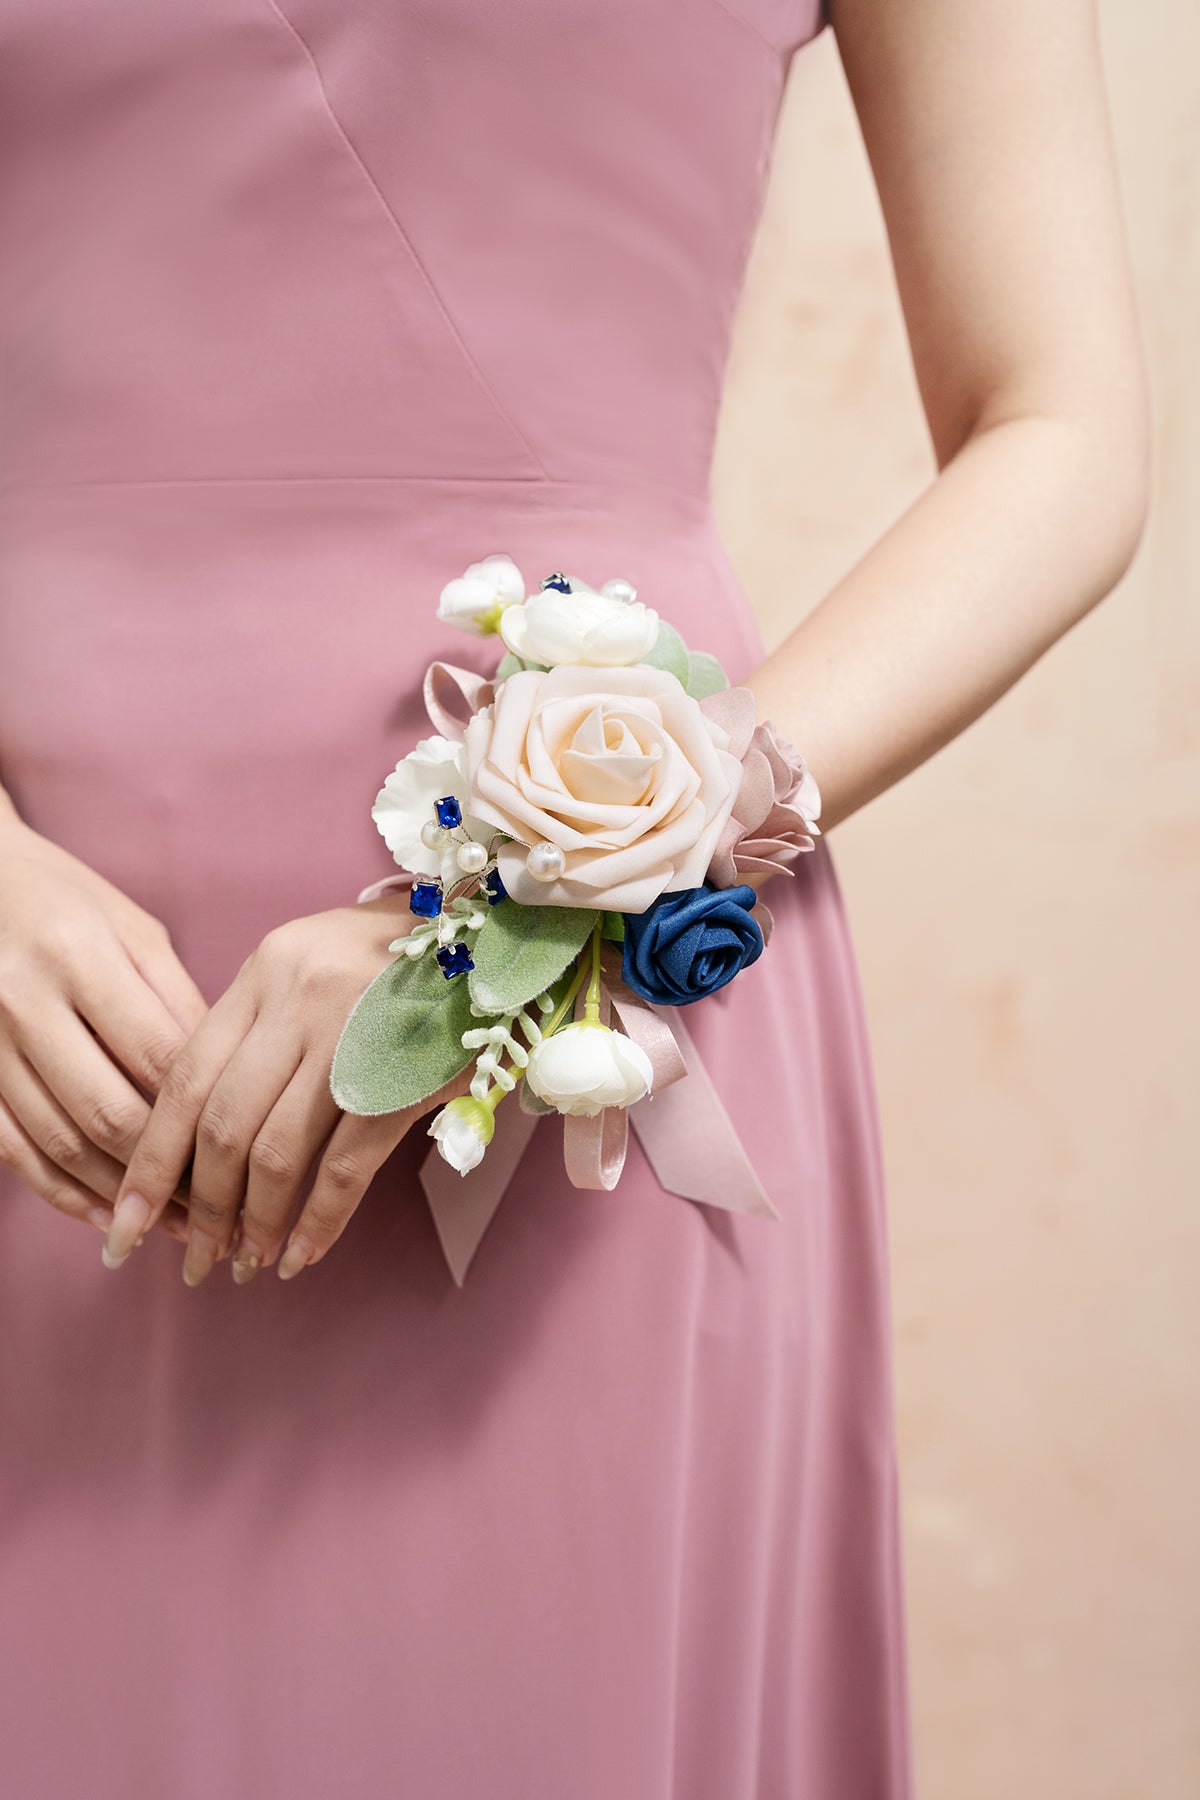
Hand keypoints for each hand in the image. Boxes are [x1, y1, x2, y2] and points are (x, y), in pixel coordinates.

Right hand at [0, 817, 207, 1243]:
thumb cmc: (70, 903)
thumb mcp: (135, 933)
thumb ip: (179, 1005)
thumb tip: (231, 1088)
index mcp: (83, 955)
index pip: (160, 1058)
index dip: (209, 1118)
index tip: (252, 1158)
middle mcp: (27, 1000)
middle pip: (111, 1112)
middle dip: (171, 1173)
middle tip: (220, 1210)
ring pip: (61, 1142)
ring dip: (123, 1194)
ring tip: (175, 1224)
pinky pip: (13, 1150)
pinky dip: (60, 1191)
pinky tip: (105, 1213)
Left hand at [106, 897, 465, 1285]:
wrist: (509, 940)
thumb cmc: (403, 961)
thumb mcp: (316, 966)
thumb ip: (259, 1026)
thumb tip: (203, 1127)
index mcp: (267, 968)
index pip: (184, 1075)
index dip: (152, 1157)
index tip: (129, 1217)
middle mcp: (301, 996)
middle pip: (223, 1124)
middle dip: (199, 1206)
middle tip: (194, 1260)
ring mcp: (355, 1037)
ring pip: (277, 1152)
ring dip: (255, 1223)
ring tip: (246, 1264)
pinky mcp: (407, 1079)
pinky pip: (346, 1167)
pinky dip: (318, 1221)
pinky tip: (301, 1254)